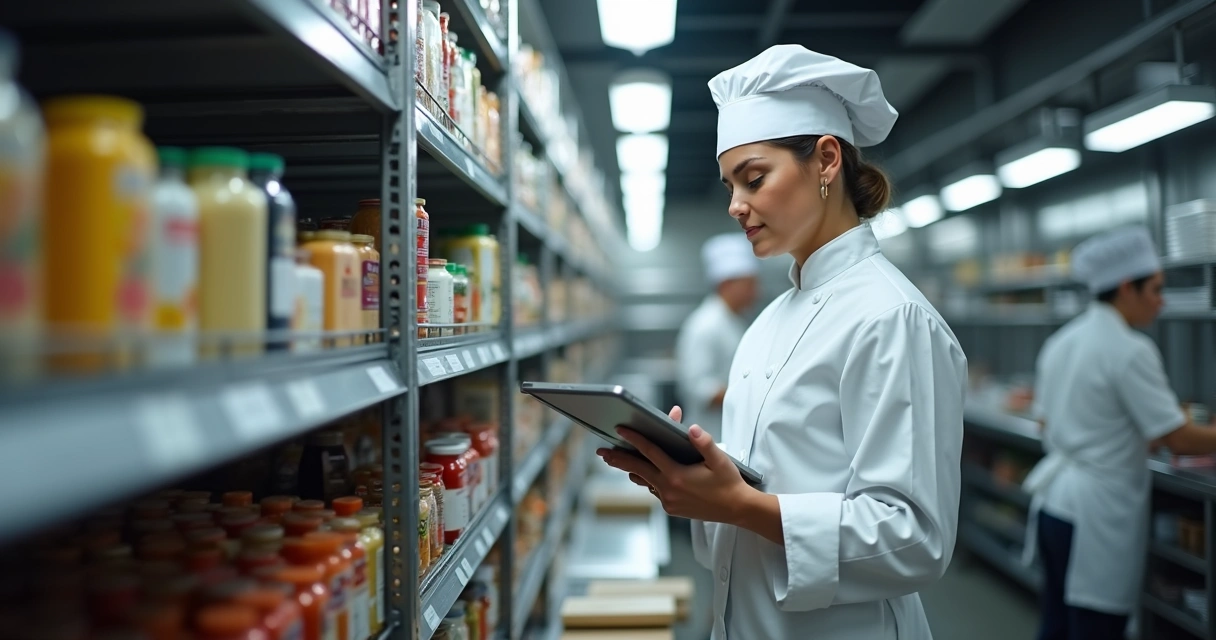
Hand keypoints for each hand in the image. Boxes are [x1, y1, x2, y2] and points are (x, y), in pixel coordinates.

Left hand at [596, 405, 754, 523]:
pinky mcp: (671, 508)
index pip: (650, 453)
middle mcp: (669, 490)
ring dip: (632, 470)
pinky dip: (649, 479)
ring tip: (617, 459)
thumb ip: (704, 443)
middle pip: (637, 469)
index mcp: (678, 476)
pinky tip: (646, 472)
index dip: (634, 439)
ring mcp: (668, 501)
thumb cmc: (729, 482)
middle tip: (602, 451)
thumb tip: (692, 428)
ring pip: (645, 481)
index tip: (620, 430)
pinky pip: (655, 490)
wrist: (737, 509)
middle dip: (618, 459)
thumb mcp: (720, 460)